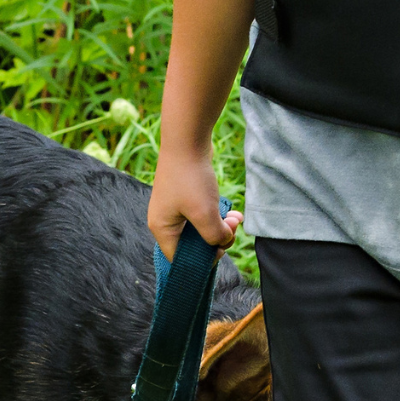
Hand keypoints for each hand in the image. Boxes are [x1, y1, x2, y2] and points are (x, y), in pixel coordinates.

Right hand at [147, 147, 242, 263]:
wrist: (187, 140)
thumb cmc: (191, 179)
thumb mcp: (204, 214)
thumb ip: (214, 236)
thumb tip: (223, 241)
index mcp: (162, 229)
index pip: (179, 258)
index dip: (201, 260)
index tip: (220, 249)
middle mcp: (165, 220)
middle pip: (193, 244)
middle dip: (216, 239)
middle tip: (232, 229)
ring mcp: (175, 207)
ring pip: (201, 228)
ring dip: (221, 226)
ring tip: (236, 218)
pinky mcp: (185, 196)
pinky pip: (203, 214)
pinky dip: (218, 214)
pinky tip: (234, 212)